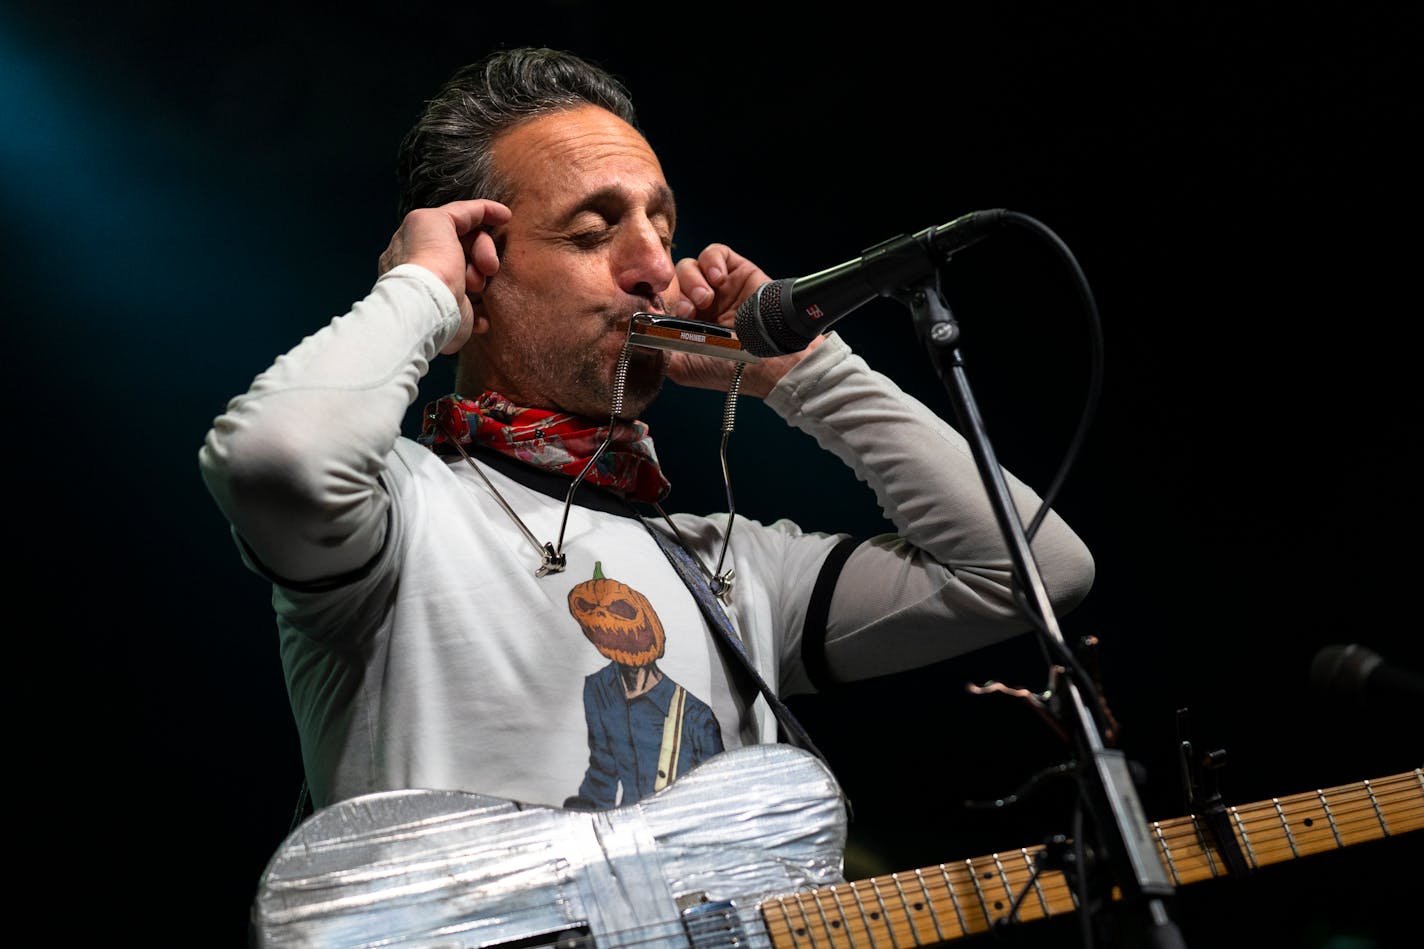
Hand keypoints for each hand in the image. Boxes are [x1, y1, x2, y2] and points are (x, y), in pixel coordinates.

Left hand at [377, 199, 512, 353]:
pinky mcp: (454, 315)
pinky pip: (479, 306)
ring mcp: (442, 290)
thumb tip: (475, 218)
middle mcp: (428, 263)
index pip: (456, 220)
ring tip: (476, 287)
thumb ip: (458, 213)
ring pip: (478, 275)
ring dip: (482, 278)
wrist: (429, 307)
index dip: (483, 214)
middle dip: (483, 251)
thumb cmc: (431, 261)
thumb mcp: (437, 220)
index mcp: (419, 240)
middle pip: (471, 246)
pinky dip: (484, 306)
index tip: (507, 217)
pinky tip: (483, 306)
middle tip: (488, 266)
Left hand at [668, 243, 823, 397]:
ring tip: (706, 300)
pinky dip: (711, 261)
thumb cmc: (729, 367)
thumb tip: (631, 334)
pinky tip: (718, 279)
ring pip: (689, 266)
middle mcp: (698, 304)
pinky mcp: (735, 271)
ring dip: (693, 281)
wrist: (768, 359)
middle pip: (671, 280)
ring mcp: (717, 287)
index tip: (660, 313)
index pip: (659, 299)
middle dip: (676, 293)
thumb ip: (655, 351)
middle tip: (688, 311)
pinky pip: (714, 252)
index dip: (656, 301)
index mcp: (682, 324)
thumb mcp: (683, 367)